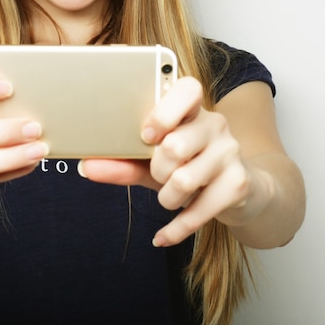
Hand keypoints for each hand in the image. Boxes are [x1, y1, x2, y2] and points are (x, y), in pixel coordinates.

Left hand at [80, 77, 254, 246]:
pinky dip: (175, 229)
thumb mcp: (153, 162)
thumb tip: (86, 166)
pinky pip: (200, 211)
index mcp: (192, 109)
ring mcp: (230, 152)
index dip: (164, 111)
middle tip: (160, 174)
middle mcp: (215, 124)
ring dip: (166, 198)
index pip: (187, 89)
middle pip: (174, 146)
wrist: (238, 192)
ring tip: (169, 196)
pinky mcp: (239, 183)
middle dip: (157, 170)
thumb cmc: (187, 167)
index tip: (148, 134)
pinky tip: (163, 235)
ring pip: (184, 180)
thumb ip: (122, 161)